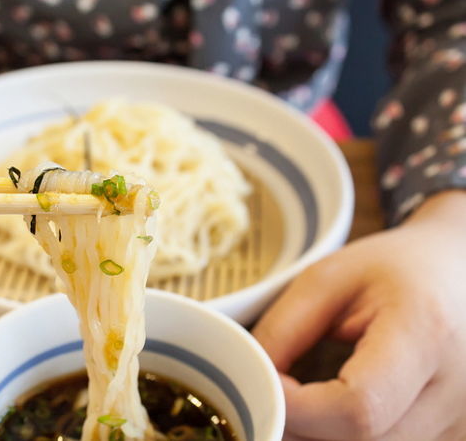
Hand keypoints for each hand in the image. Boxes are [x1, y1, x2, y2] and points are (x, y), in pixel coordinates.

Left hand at [253, 190, 465, 440]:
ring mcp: (464, 425)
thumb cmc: (393, 270)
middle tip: (270, 392)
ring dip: (322, 438)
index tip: (263, 381)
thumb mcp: (327, 280)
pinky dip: (347, 440)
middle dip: (301, 427)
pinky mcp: (458, 438)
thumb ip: (283, 331)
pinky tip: (331, 412)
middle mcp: (459, 394)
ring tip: (301, 399)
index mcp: (426, 335)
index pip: (358, 407)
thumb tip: (249, 383)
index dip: (298, 406)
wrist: (456, 272)